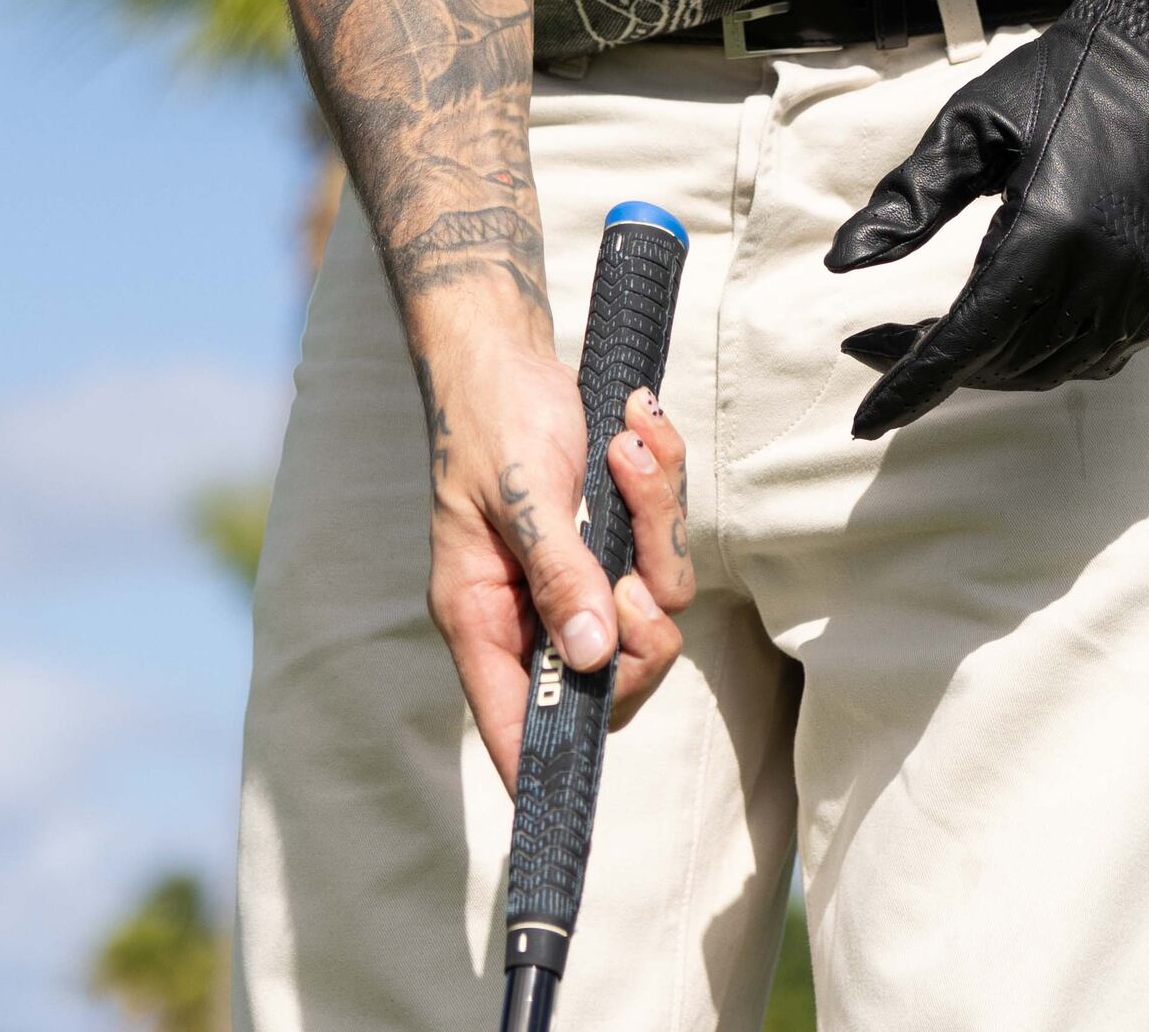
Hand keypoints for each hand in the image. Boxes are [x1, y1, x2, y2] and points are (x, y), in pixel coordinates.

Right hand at [416, 300, 695, 786]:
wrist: (506, 354)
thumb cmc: (490, 419)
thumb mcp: (519, 494)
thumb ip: (558, 574)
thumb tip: (594, 655)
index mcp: (483, 619)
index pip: (515, 723)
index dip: (545, 765)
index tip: (574, 793)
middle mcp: (533, 615)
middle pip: (615, 681)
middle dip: (644, 620)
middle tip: (631, 563)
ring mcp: (578, 583)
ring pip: (654, 609)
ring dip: (656, 526)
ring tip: (629, 449)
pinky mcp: (613, 548)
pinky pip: (665, 552)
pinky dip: (663, 492)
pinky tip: (639, 432)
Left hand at [826, 0, 1148, 436]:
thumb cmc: (1057, 79)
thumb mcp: (969, 124)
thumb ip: (909, 198)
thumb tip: (844, 264)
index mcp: (1048, 231)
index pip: (966, 339)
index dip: (911, 384)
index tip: (863, 421)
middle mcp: (1102, 274)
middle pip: (1002, 359)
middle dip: (934, 364)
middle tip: (880, 343)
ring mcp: (1142, 290)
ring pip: (1048, 368)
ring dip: (987, 364)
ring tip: (936, 336)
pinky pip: (1095, 356)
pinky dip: (1043, 357)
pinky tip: (1009, 331)